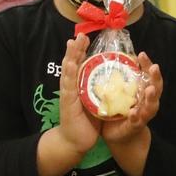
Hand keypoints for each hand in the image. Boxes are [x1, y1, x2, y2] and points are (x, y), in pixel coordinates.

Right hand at [56, 35, 100, 152]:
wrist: (76, 141)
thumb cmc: (86, 122)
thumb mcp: (94, 102)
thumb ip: (98, 91)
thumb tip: (109, 79)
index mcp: (79, 86)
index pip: (79, 65)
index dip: (81, 51)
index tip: (85, 38)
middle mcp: (71, 87)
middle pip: (72, 64)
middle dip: (75, 49)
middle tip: (79, 35)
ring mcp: (68, 94)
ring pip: (68, 71)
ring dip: (70, 56)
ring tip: (73, 42)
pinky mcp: (67, 103)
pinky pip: (68, 86)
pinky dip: (69, 73)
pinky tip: (70, 63)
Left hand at [98, 53, 162, 143]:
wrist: (118, 135)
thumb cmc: (119, 110)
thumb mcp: (120, 92)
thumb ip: (119, 79)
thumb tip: (111, 58)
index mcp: (143, 91)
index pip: (149, 75)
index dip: (147, 65)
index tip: (142, 54)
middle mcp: (146, 102)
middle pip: (156, 88)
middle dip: (156, 78)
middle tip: (155, 67)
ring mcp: (143, 114)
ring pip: (151, 105)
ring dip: (151, 97)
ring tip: (149, 89)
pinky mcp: (134, 126)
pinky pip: (137, 121)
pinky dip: (136, 116)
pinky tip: (133, 112)